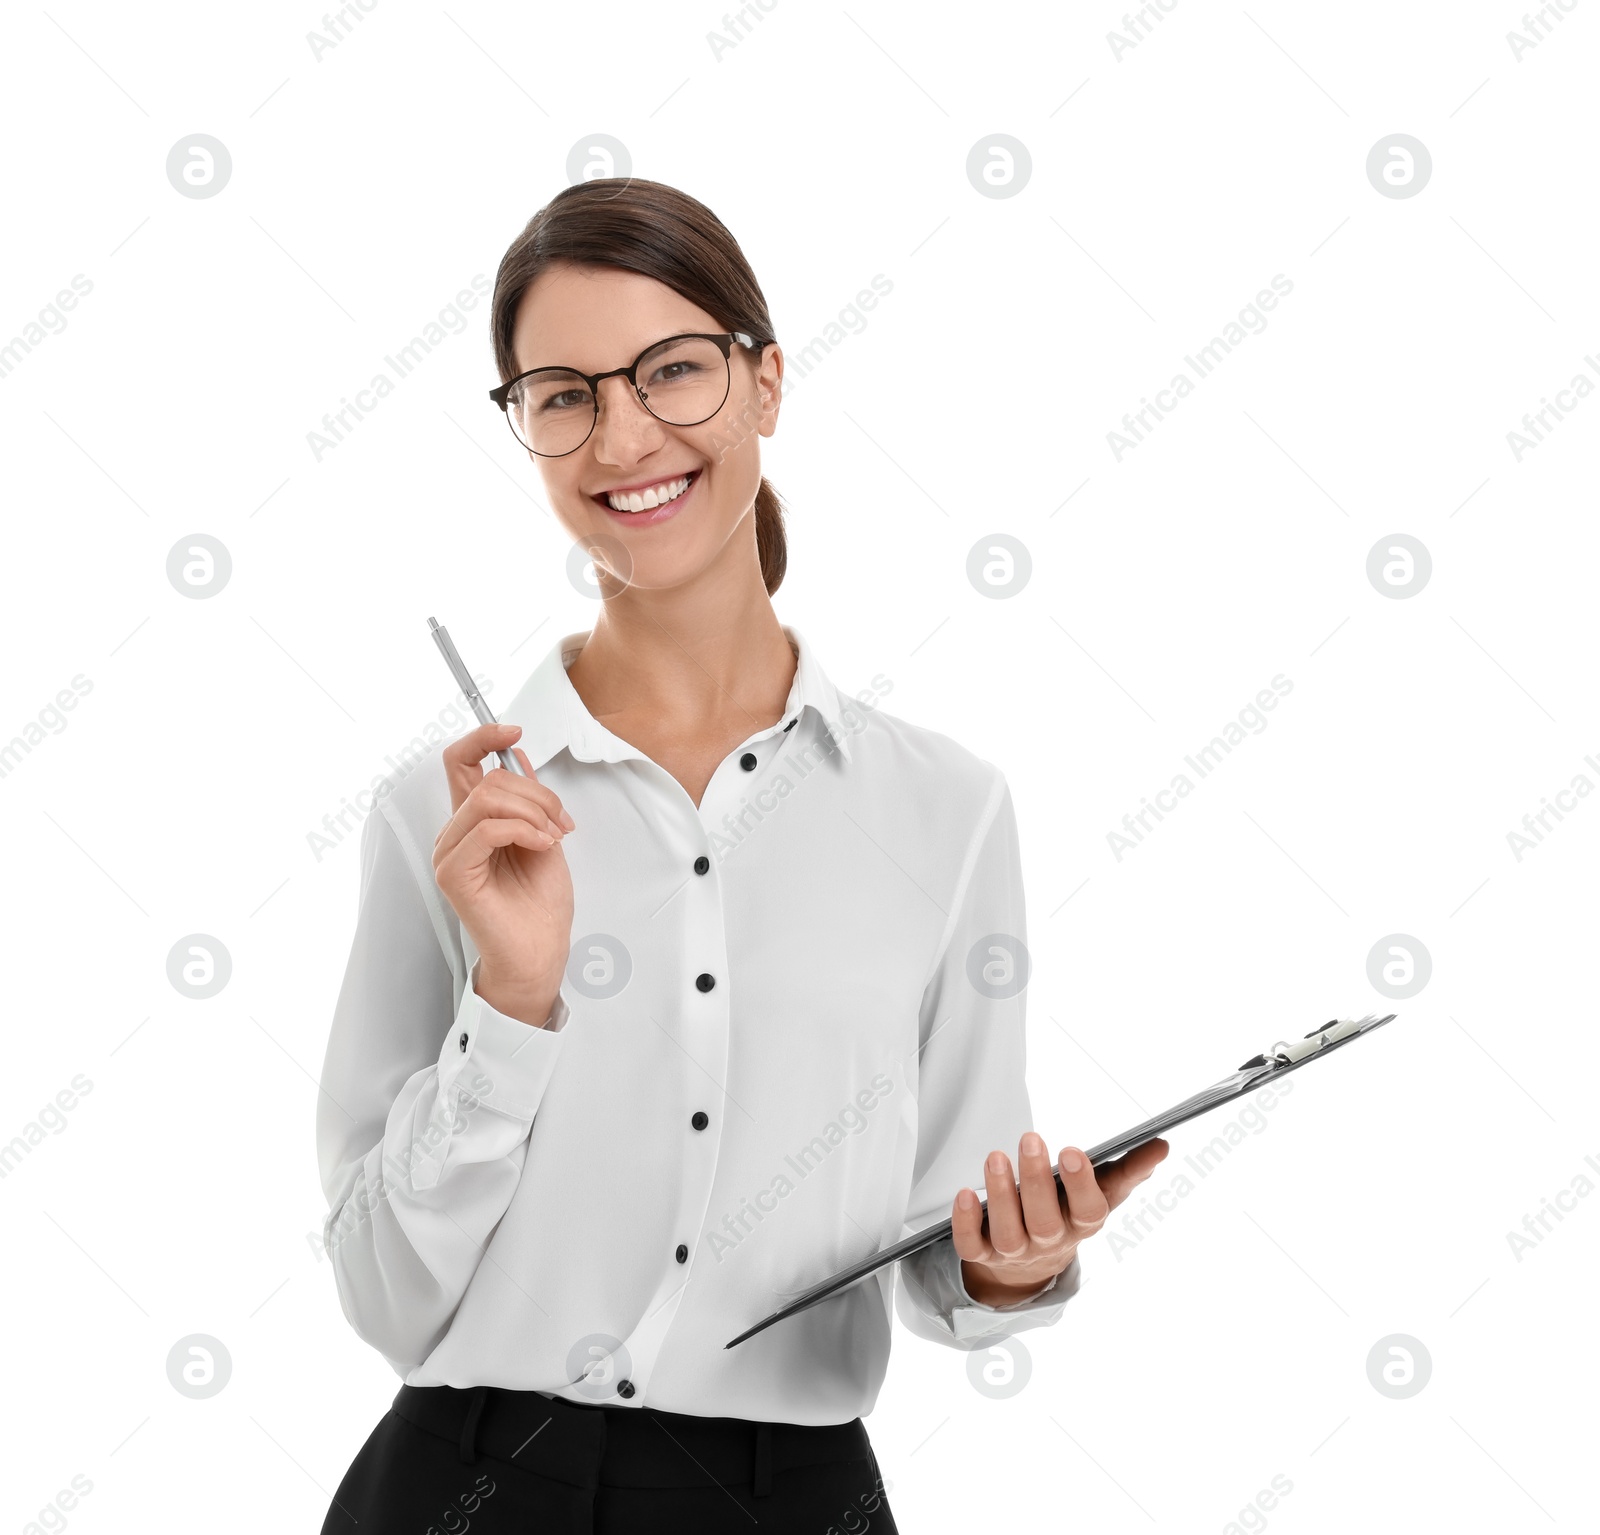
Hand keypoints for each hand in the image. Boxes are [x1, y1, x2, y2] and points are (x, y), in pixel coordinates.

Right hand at [432, 722, 574, 1027]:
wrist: (540, 952)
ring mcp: (450, 854)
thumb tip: (517, 755)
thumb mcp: (544, 835)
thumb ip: (527, 798)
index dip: (483, 737)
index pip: (460, 762)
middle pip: (487, 779)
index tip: (513, 730)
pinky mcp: (454, 875)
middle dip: (536, 792)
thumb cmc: (540, 903)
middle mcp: (454, 833)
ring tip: (553, 836)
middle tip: (562, 821)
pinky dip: (524, 830)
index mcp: (473, 821)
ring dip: (534, 811)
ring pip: (488, 799)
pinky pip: (487, 829)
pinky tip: (542, 845)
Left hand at [953, 1133, 1169, 1305]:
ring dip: (1001, 1195)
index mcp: (1082, 1224)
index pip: (1088, 1210)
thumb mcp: (1105, 1191)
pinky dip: (966, 1223)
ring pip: (1008, 1232)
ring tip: (996, 1157)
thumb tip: (1160, 1146)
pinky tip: (964, 1194)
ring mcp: (1016, 1251)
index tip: (1072, 1151)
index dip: (1080, 1184)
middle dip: (1036, 1182)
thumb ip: (1131, 1169)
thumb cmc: (1073, 1211)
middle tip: (1031, 1139)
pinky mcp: (985, 1253)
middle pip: (1044, 1220)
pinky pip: (972, 1246)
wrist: (1037, 1259)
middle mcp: (1050, 1240)